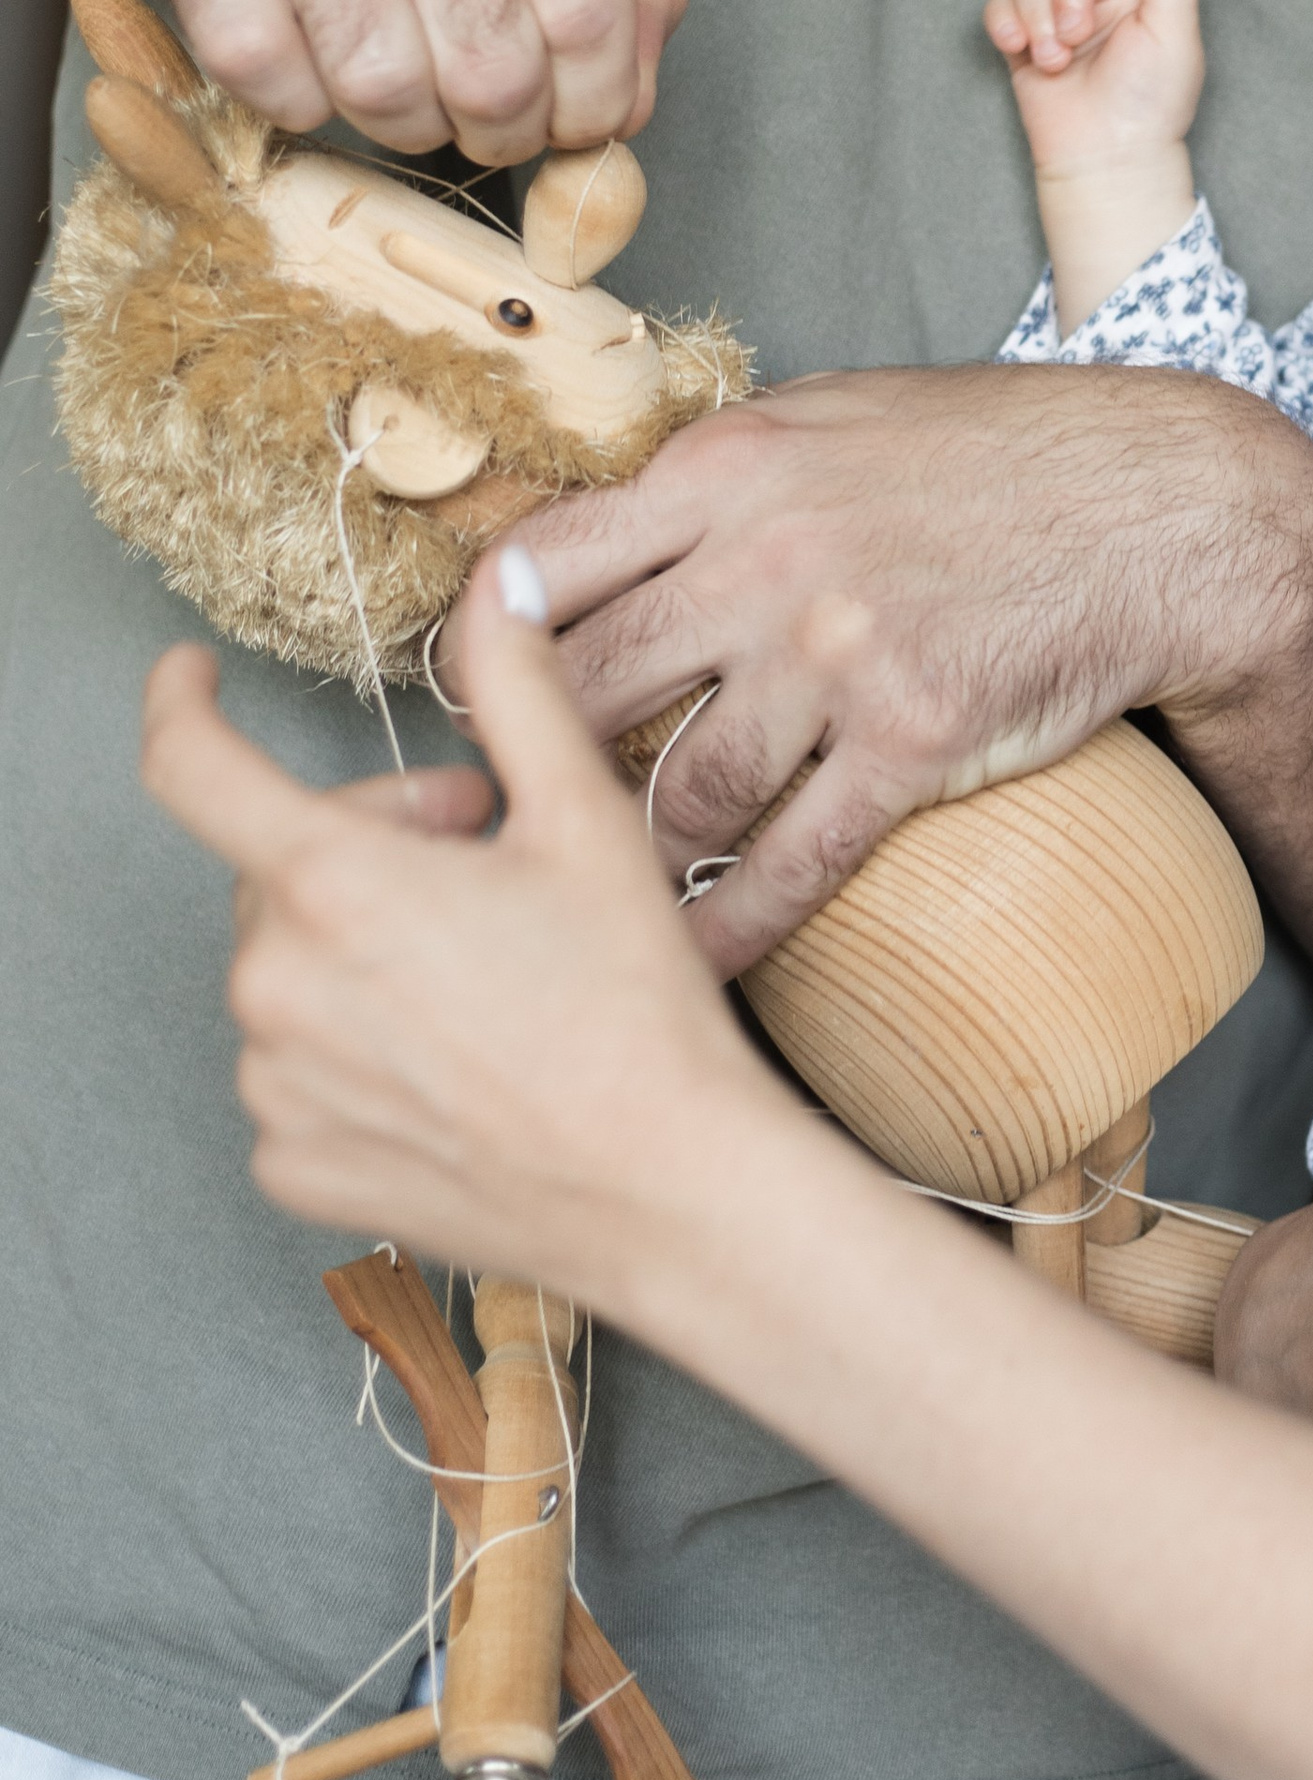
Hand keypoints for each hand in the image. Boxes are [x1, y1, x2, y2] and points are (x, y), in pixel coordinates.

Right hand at [9, 0, 684, 157]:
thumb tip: (633, 94)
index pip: (592, 10)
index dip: (592, 104)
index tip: (570, 118)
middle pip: (493, 64)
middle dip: (501, 129)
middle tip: (481, 117)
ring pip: (380, 81)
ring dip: (398, 122)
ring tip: (398, 89)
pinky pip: (264, 68)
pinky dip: (295, 99)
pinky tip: (310, 60)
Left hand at [138, 548, 778, 1295]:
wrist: (665, 1190)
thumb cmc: (631, 1008)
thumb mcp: (585, 820)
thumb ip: (517, 689)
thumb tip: (496, 589)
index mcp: (332, 884)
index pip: (193, 767)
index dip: (181, 705)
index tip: (191, 682)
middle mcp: (276, 988)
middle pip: (278, 873)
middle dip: (367, 848)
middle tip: (480, 859)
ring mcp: (278, 1087)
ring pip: (289, 977)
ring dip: (359, 955)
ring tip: (481, 975)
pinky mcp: (296, 1166)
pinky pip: (297, 1077)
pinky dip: (356, 1055)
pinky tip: (455, 1060)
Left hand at [512, 358, 1312, 1004]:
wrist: (1162, 508)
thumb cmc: (999, 454)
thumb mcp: (835, 414)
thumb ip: (717, 479)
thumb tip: (608, 536)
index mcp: (724, 469)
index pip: (541, 566)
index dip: (487, 650)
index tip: (477, 705)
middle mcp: (762, 558)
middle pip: (581, 694)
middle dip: (535, 772)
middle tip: (520, 824)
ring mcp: (837, 655)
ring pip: (676, 794)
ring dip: (636, 859)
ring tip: (605, 900)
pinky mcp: (913, 741)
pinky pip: (790, 864)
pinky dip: (731, 929)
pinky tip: (691, 965)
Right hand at [984, 0, 1202, 176]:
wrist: (1106, 158)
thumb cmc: (1150, 101)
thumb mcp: (1176, 28)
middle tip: (1079, 32)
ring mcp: (1059, 17)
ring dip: (1039, 11)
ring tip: (1056, 57)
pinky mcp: (1024, 41)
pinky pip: (1000, 4)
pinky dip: (1005, 20)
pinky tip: (1020, 48)